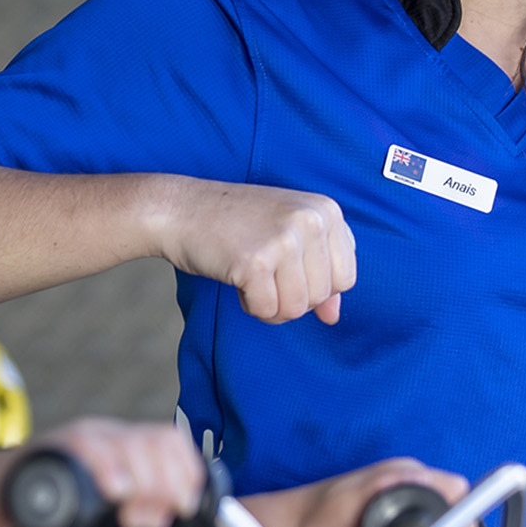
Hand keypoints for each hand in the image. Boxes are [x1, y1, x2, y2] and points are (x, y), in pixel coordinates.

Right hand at [0, 416, 207, 526]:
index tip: (185, 508)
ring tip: (135, 517)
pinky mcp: (42, 453)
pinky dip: (105, 468)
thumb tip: (167, 512)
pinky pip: (80, 450)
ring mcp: (68, 439)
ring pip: (125, 446)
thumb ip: (126, 500)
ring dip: (144, 482)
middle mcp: (95, 432)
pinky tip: (114, 492)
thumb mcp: (91, 498)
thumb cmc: (33, 499)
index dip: (186, 472)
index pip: (167, 439)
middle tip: (157, 520)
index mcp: (113, 439)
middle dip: (168, 485)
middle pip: (153, 443)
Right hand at [154, 178, 355, 324]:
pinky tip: (237, 278)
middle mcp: (311, 220)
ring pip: (297, 308)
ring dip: (270, 303)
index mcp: (326, 211)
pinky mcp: (256, 260)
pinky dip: (250, 305)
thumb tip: (333, 318)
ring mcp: (284, 239)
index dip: (315, 286)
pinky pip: (267, 310)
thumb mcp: (287, 237)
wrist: (180, 209)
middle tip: (264, 271)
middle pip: (321, 296)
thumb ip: (318, 274)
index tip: (288, 269)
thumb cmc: (235, 224)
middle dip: (291, 296)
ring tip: (250, 275)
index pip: (345, 277)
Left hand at [245, 457, 474, 526]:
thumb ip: (380, 489)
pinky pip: (432, 520)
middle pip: (456, 501)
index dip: (462, 517)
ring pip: (446, 512)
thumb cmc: (316, 519)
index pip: (453, 487)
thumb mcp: (348, 505)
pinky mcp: (400, 509)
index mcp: (401, 473)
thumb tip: (417, 477)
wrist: (296, 526)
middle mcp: (407, 479)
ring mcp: (405, 493)